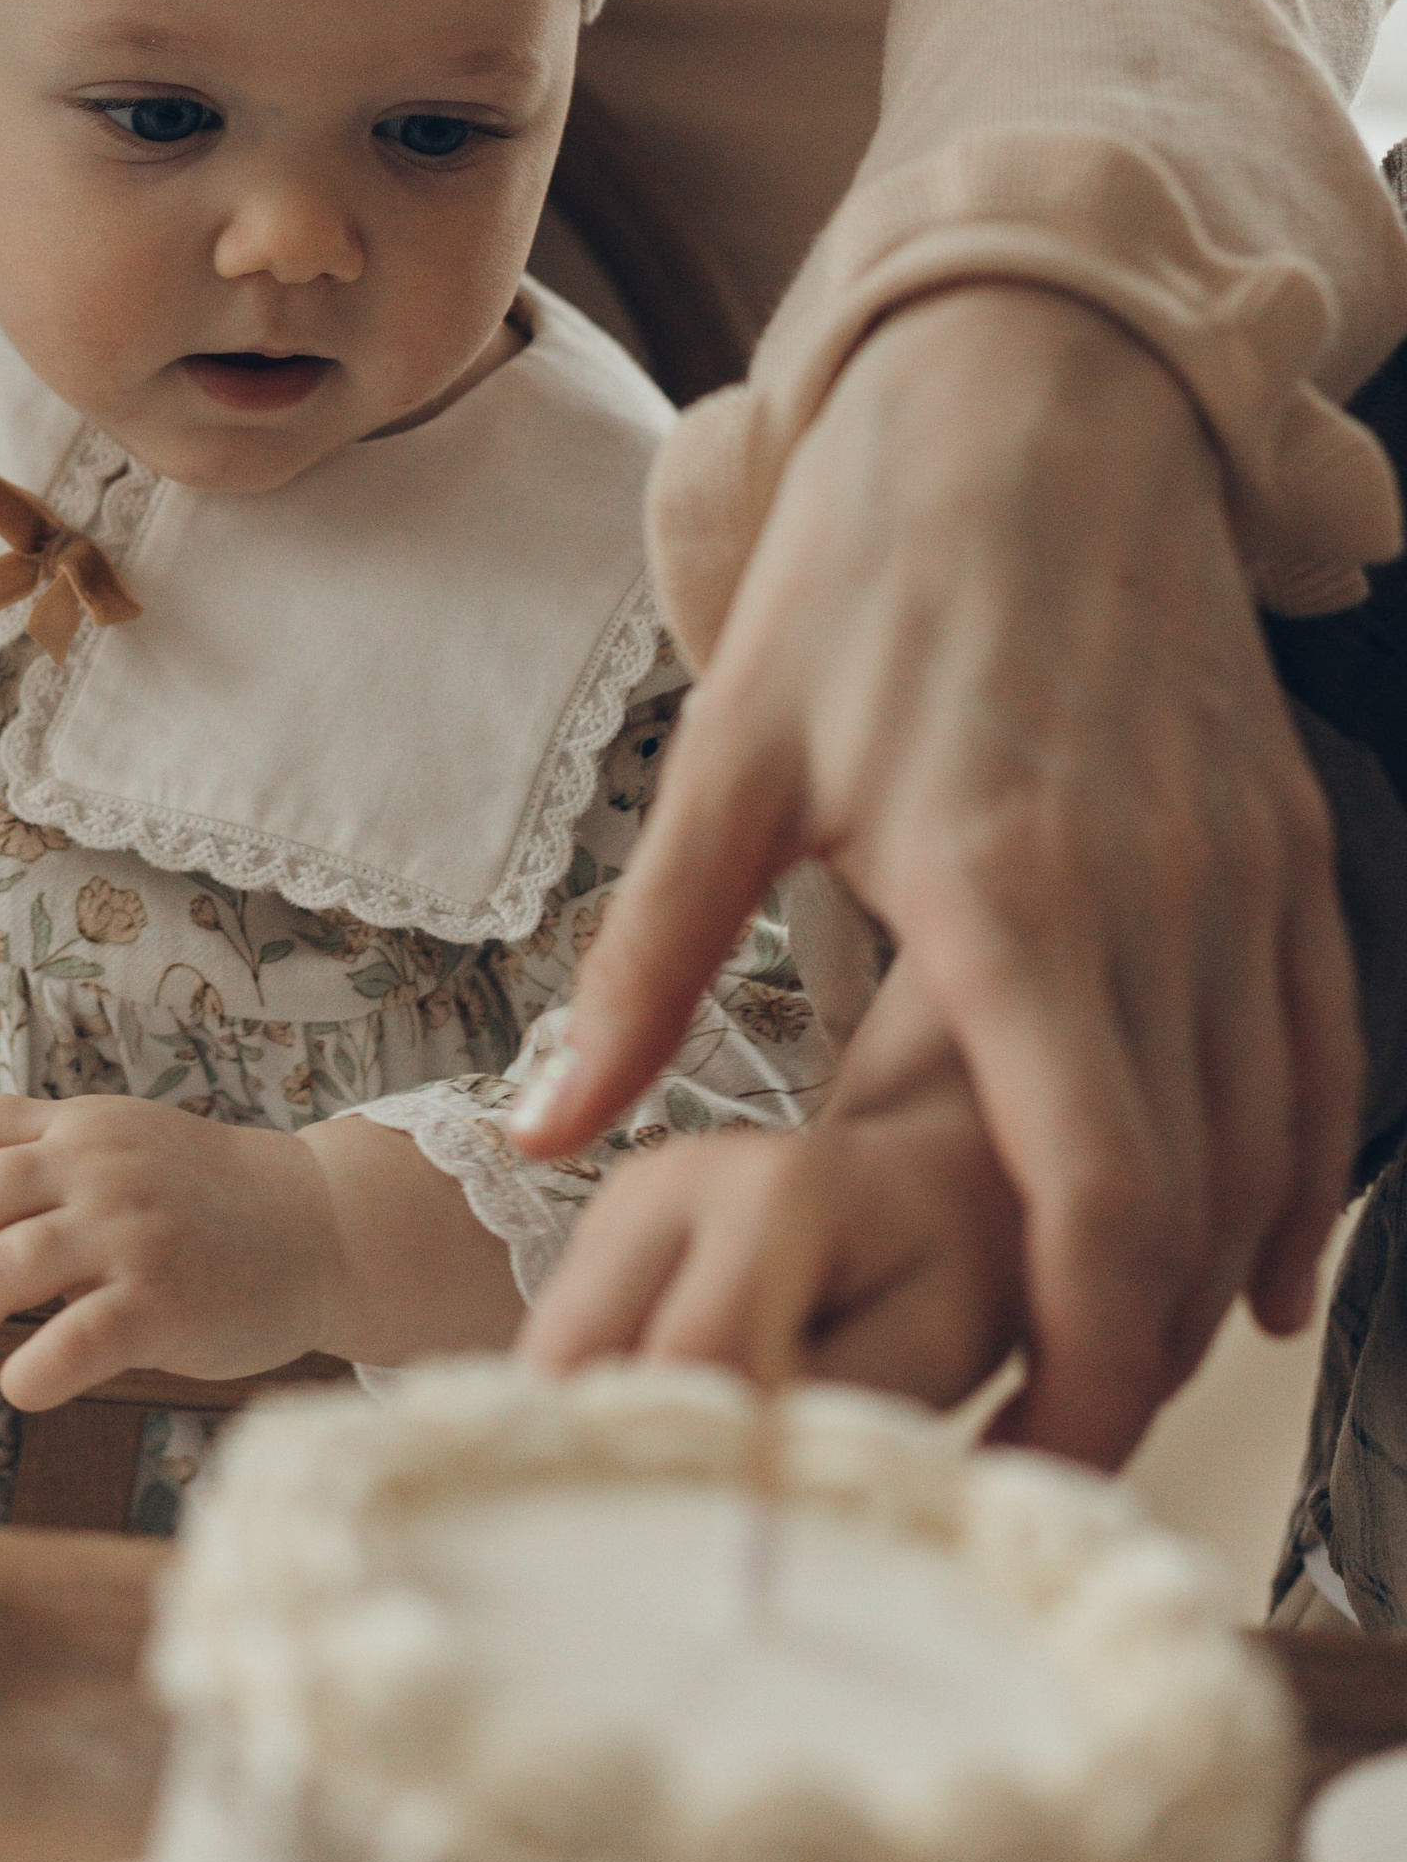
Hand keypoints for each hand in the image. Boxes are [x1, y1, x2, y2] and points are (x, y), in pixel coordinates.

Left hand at [0, 1095, 342, 1404]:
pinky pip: (72, 1341)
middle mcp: (99, 1169)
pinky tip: (17, 1387)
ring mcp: (132, 1232)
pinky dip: (27, 1371)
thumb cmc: (207, 1203)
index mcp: (80, 1129)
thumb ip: (44, 1167)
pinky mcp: (167, 1301)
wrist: (321, 1226)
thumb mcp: (123, 1151)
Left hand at [513, 284, 1358, 1465]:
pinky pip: (1318, 1047)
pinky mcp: (1285, 839)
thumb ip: (648, 963)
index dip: (1072, 1366)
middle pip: (1189, 1210)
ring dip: (1202, 1282)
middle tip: (1029, 1456)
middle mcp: (1163, 901)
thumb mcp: (731, 758)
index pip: (1093, 1203)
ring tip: (1104, 1373)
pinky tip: (1243, 1256)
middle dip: (1124, 1363)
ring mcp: (1246, 871)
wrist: (1034, 398)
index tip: (1006, 1464)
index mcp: (1015, 895)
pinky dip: (1290, 1170)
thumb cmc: (867, 572)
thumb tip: (543, 1131)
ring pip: (1269, 1141)